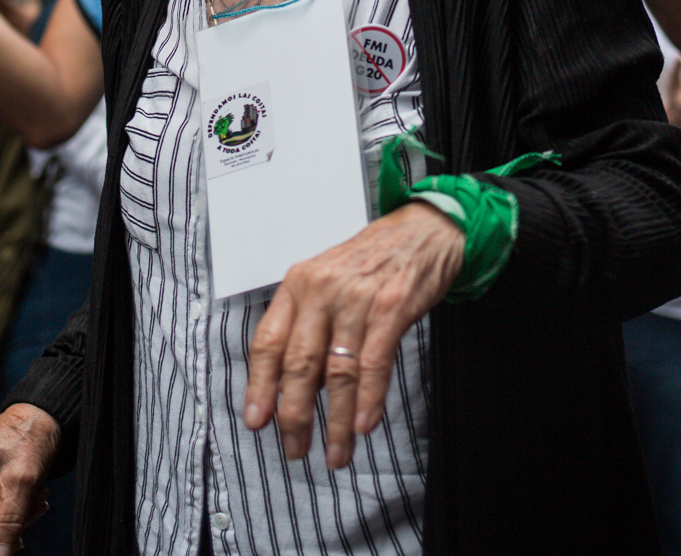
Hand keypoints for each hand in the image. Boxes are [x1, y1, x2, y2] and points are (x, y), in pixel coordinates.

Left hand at [243, 201, 463, 468]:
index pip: (268, 341)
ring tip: (335, 451)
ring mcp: (357, 299)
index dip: (259, 386)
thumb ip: (310, 326)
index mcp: (299, 284)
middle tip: (294, 447)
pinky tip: (364, 425)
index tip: (257, 420)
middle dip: (294, 414)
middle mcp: (322, 290)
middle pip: (299, 363)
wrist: (424, 229)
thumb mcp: (328, 280)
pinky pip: (374, 363)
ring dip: (337, 420)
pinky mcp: (391, 308)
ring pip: (337, 372)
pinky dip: (369, 399)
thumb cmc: (373, 259)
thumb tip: (296, 385)